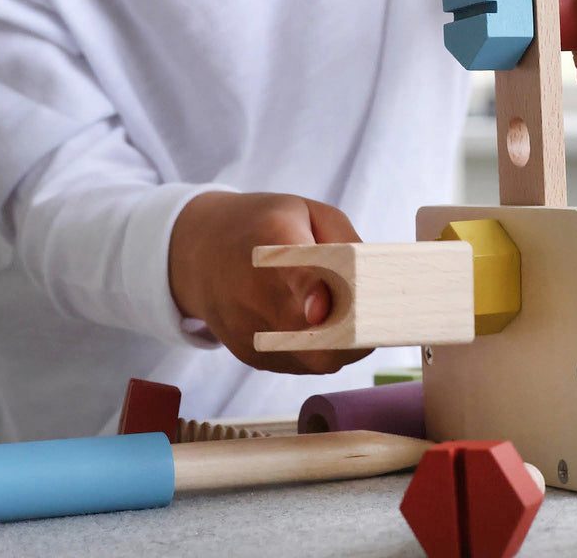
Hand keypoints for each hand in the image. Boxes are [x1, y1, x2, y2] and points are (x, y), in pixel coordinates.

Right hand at [168, 191, 371, 375]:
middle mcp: (251, 290)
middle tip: (374, 317)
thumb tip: (375, 279)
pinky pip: (299, 364)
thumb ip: (345, 242)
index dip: (311, 293)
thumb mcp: (308, 212)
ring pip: (312, 358)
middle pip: (307, 331)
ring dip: (341, 346)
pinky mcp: (248, 354)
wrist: (201, 251)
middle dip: (351, 332)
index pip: (293, 274)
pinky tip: (318, 327)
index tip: (324, 309)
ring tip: (347, 318)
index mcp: (272, 240)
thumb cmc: (264, 225)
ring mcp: (247, 327)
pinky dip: (319, 352)